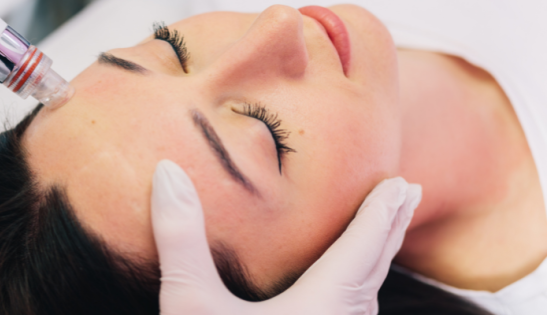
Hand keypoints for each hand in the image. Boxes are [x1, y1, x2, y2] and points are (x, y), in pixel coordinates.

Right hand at [150, 160, 420, 314]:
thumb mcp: (190, 306)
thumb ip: (181, 239)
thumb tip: (166, 172)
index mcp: (322, 309)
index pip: (361, 248)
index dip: (380, 214)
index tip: (401, 185)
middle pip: (373, 274)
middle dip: (388, 233)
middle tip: (406, 199)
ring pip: (365, 306)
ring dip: (372, 268)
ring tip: (377, 242)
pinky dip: (354, 301)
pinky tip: (342, 305)